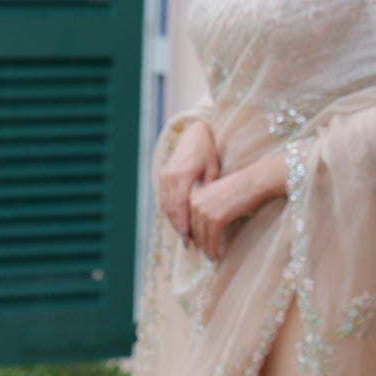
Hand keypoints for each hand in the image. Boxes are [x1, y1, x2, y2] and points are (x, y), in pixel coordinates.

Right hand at [158, 120, 218, 240]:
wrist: (193, 134)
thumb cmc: (207, 152)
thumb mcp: (212, 169)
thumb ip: (208, 188)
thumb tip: (208, 210)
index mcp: (183, 174)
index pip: (181, 204)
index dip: (183, 222)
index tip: (188, 236)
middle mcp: (170, 176)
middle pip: (171, 207)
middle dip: (178, 225)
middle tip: (187, 241)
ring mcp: (164, 175)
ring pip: (165, 204)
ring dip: (173, 220)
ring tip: (183, 234)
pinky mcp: (162, 175)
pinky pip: (163, 198)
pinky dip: (170, 210)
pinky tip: (178, 220)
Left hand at [187, 152, 285, 260]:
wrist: (253, 182)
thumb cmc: (238, 188)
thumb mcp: (214, 194)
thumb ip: (204, 206)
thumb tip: (199, 227)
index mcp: (193, 196)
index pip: (187, 220)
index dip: (191, 234)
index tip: (194, 243)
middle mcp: (195, 203)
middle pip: (193, 230)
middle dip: (198, 243)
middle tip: (202, 252)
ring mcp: (204, 211)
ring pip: (201, 236)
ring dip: (205, 249)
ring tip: (209, 257)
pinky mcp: (215, 219)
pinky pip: (211, 239)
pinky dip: (213, 249)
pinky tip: (215, 256)